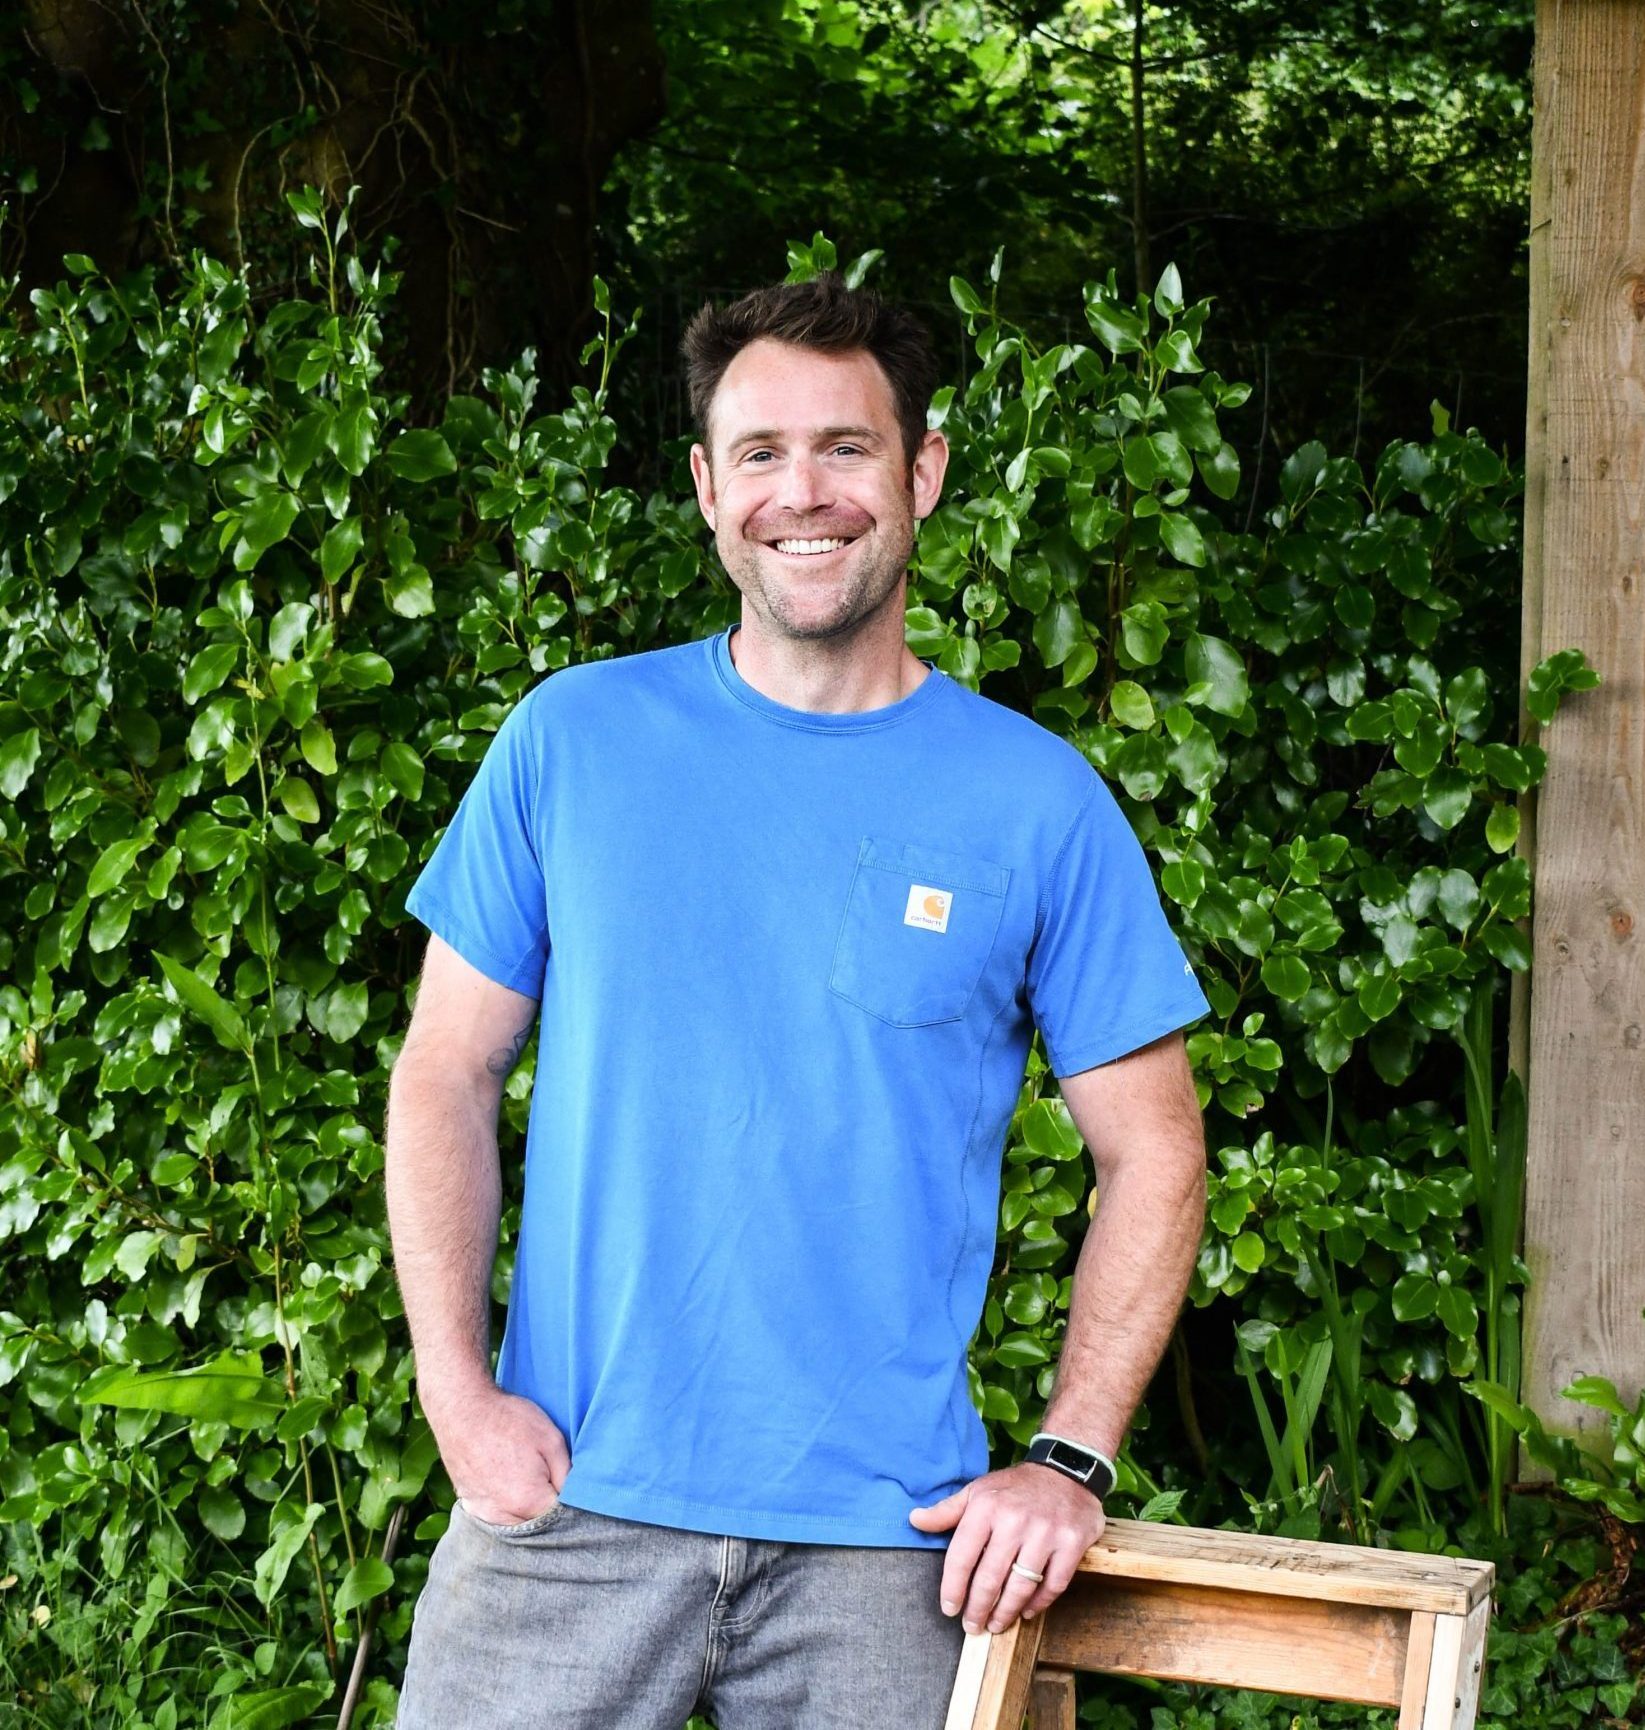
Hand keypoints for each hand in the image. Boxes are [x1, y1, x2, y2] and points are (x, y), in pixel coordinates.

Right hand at [428, 1381, 571, 1526]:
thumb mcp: (552, 1440)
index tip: (565, 1480)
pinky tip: (506, 1481)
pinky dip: (505, 1504)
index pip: (560, 1516)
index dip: (569, 1499)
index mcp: (529, 1502)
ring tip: (523, 1475)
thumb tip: (574, 1496)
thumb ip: (567, 1475)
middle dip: (546, 1504)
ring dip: (525, 1507)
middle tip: (545, 1474)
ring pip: (516, 1522)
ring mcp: (483, 1512)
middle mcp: (504, 1515)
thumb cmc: (509, 1420)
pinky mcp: (470, 1504)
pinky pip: (495, 1515)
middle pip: (537, 1522)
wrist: (462, 1409)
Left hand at [908, 1462, 1104, 1634]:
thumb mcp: (978, 1491)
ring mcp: (1045, 1533)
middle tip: (972, 1626)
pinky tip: (1027, 1611)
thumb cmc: (1016, 1487)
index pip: (961, 1557)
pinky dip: (1039, 1604)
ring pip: (1020, 1587)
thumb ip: (947, 1510)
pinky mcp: (1071, 1544)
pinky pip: (1053, 1585)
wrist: (1067, 1469)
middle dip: (978, 1608)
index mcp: (986, 1507)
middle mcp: (1015, 1521)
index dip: (953, 1588)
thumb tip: (914, 1519)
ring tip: (996, 1624)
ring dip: (1006, 1612)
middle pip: (990, 1578)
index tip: (949, 1609)